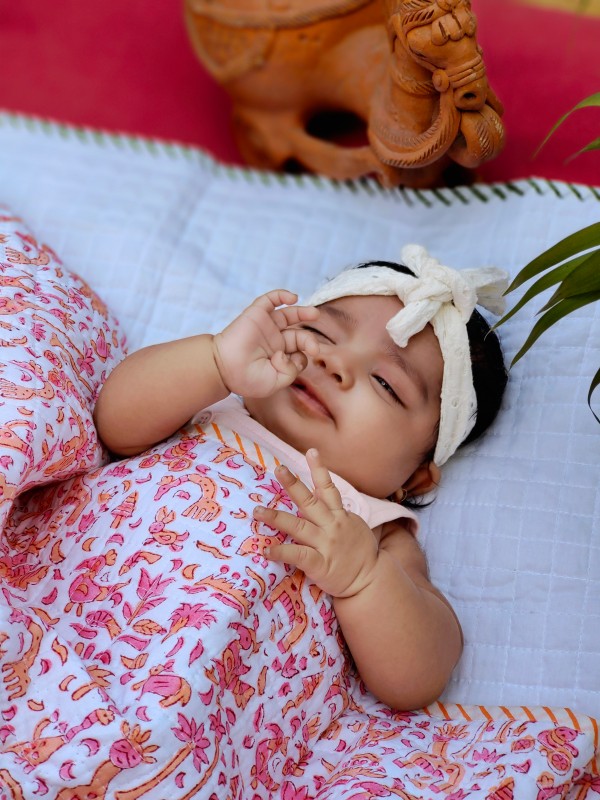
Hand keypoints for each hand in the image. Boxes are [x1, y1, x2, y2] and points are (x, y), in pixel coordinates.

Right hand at [212, 289, 319, 397]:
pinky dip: (282, 295)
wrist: (224, 369)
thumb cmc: (247, 379)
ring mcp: (266, 327)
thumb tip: (288, 352)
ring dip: (303, 312)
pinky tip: (293, 298)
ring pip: (289, 314)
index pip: (299, 353)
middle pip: (299, 335)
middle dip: (309, 340)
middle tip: (315, 348)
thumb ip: (291, 370)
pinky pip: (270, 299)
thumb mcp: (276, 382)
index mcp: (279, 357)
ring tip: (315, 314)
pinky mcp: (256, 314)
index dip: (302, 358)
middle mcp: (274, 341)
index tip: (289, 365)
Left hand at [253, 449, 378, 597]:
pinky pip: (298, 555)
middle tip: (278, 469)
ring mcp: (326, 544)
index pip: (329, 488)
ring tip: (257, 511)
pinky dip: (281, 552)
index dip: (320, 469)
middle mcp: (332, 526)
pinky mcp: (320, 564)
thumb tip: (324, 494)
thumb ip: (338, 511)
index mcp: (340, 516)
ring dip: (277, 518)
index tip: (310, 451)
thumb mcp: (355, 525)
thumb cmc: (361, 553)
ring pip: (298, 527)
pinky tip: (266, 549)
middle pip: (310, 502)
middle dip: (293, 485)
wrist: (371, 580)